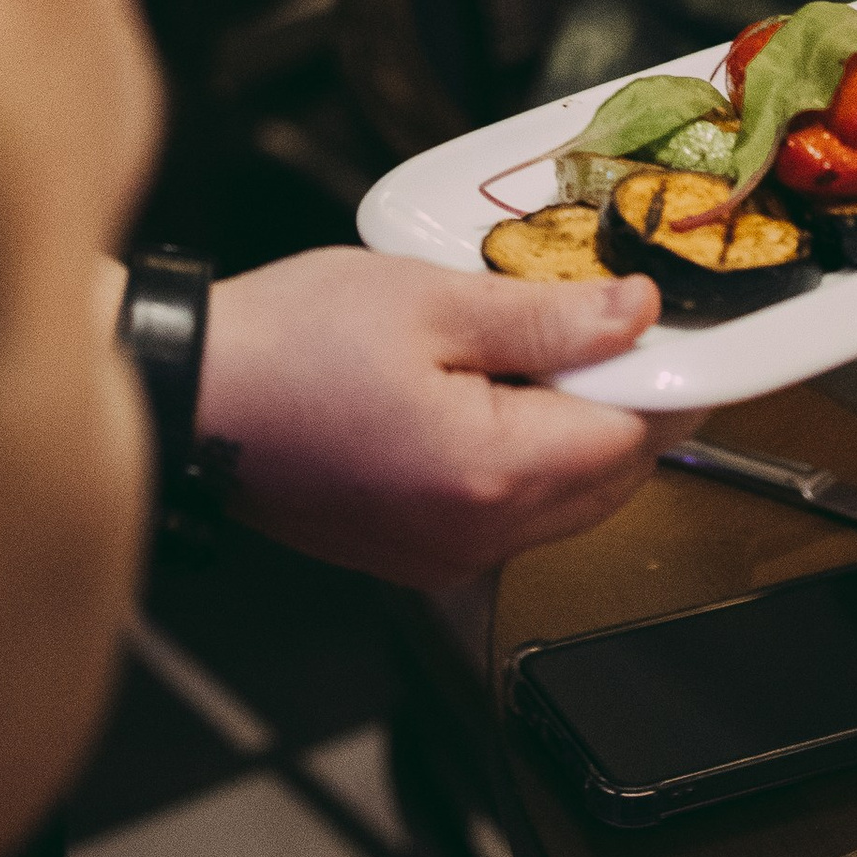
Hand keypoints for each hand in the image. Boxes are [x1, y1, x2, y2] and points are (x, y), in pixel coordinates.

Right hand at [198, 247, 663, 585]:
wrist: (192, 393)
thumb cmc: (287, 344)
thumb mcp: (431, 299)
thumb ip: (547, 317)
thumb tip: (637, 317)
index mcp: (490, 475)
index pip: (633, 437)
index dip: (662, 375)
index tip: (665, 326)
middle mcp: (475, 537)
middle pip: (610, 483)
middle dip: (625, 406)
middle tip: (611, 327)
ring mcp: (442, 556)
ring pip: (562, 505)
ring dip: (576, 436)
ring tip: (541, 352)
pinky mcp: (413, 554)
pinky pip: (506, 518)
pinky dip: (522, 464)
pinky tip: (489, 398)